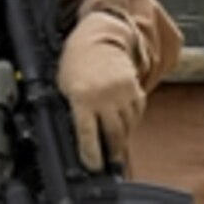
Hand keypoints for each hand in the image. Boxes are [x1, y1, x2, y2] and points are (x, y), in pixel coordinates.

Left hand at [57, 11, 144, 170]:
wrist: (98, 37)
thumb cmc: (76, 63)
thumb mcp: (65, 87)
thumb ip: (73, 111)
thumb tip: (79, 138)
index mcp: (82, 97)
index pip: (88, 135)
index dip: (92, 155)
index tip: (94, 166)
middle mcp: (104, 96)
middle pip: (112, 134)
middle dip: (110, 151)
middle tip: (108, 160)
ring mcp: (122, 91)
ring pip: (127, 126)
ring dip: (122, 137)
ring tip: (116, 144)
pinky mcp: (134, 87)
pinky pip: (137, 112)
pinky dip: (132, 121)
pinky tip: (125, 123)